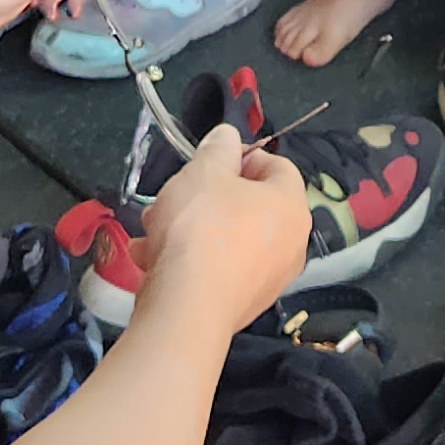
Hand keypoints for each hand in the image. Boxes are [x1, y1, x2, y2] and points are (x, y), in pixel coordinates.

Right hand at [131, 125, 314, 336]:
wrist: (187, 307)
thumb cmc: (201, 228)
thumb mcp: (204, 172)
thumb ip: (218, 148)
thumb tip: (228, 137)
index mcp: (291, 206)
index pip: (278, 166)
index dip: (243, 157)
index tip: (210, 160)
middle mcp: (290, 244)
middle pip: (249, 205)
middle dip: (206, 196)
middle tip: (175, 195)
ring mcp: (268, 279)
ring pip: (227, 239)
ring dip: (189, 229)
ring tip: (154, 228)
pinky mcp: (242, 305)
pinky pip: (217, 269)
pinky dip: (190, 261)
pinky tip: (154, 259)